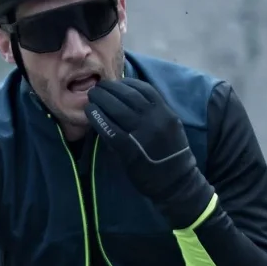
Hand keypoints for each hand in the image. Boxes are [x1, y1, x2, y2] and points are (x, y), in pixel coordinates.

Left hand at [87, 76, 210, 225]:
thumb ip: (156, 113)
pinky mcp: (129, 149)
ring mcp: (142, 134)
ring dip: (101, 100)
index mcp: (166, 113)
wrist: (176, 182)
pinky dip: (97, 118)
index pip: (144, 89)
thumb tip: (132, 99)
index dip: (126, 83)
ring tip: (91, 97)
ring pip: (116, 109)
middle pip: (127, 96)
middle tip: (97, 87)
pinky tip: (90, 112)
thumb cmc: (171, 155)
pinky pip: (110, 129)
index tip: (115, 83)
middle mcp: (156, 120)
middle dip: (109, 88)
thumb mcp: (171, 127)